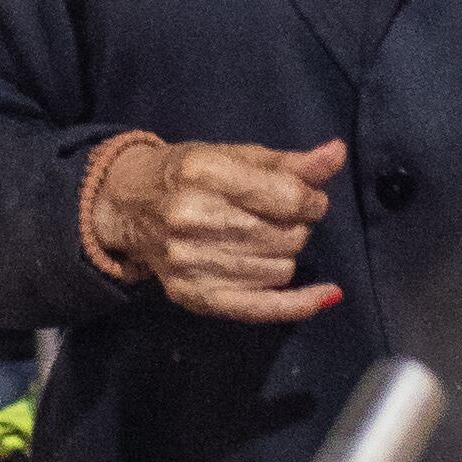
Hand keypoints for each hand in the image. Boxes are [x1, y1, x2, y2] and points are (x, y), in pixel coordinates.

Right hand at [97, 134, 346, 324]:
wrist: (126, 206)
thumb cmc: (185, 173)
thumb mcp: (232, 155)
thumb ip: (287, 161)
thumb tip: (336, 154)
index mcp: (204, 172)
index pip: (288, 198)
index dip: (311, 200)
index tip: (309, 199)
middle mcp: (194, 218)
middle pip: (286, 236)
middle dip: (297, 226)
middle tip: (281, 218)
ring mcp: (191, 261)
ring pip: (280, 268)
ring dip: (285, 254)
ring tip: (263, 239)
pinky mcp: (194, 295)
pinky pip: (263, 307)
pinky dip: (299, 303)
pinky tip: (326, 294)